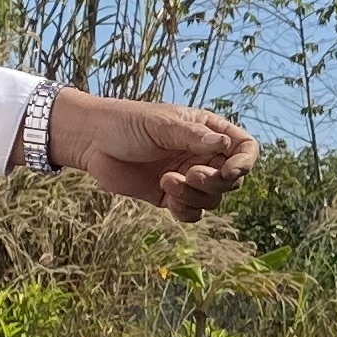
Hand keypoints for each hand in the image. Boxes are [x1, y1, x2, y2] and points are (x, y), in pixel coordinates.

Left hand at [54, 91, 257, 218]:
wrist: (92, 142)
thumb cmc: (127, 123)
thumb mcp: (162, 125)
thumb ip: (194, 137)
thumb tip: (225, 146)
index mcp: (208, 131)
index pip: (245, 148)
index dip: (244, 162)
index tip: (228, 170)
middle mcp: (203, 155)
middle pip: (232, 179)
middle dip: (215, 182)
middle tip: (191, 174)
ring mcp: (188, 177)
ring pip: (213, 199)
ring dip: (195, 196)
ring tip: (167, 181)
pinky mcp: (171, 197)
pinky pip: (193, 213)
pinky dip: (186, 211)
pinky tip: (167, 197)